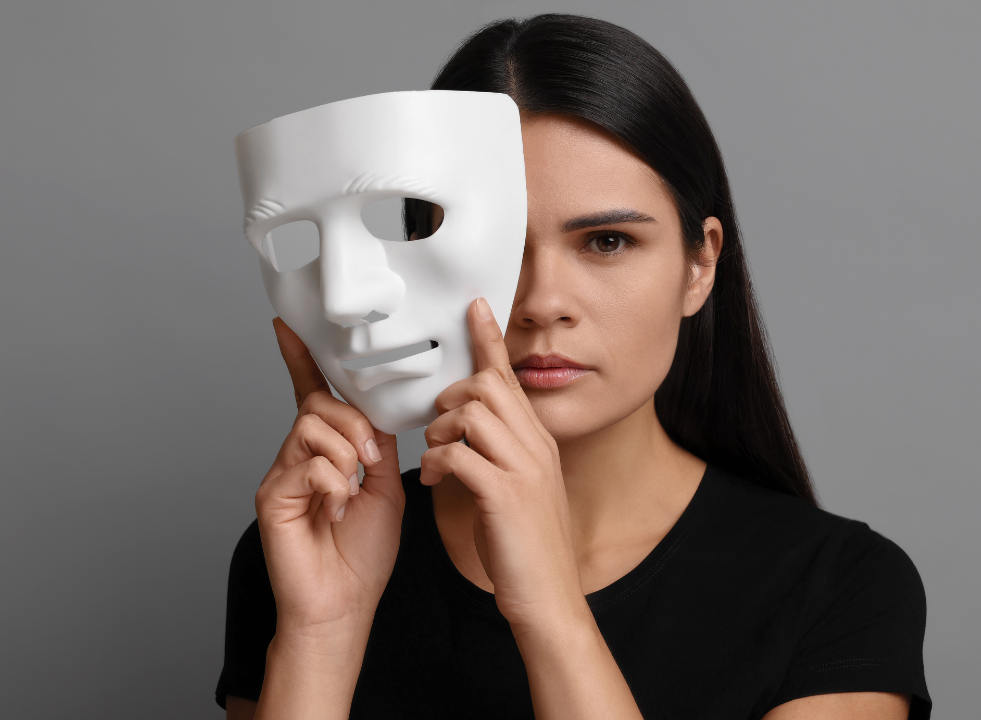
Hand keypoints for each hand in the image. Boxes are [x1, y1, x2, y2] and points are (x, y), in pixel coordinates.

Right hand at [255, 318, 405, 652]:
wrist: (343, 603)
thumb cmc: (362, 554)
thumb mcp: (388, 488)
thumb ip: (382, 446)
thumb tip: (379, 412)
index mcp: (327, 452)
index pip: (311, 394)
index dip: (300, 359)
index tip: (287, 325)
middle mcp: (299, 457)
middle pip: (320, 403)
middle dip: (354, 424)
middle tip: (374, 461)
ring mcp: (282, 474)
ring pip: (313, 426)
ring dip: (347, 452)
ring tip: (354, 487)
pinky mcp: (272, 495)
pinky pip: (307, 462)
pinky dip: (333, 482)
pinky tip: (336, 508)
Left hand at [421, 298, 585, 629]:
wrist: (548, 597)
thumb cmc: (525, 547)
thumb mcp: (518, 488)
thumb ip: (500, 453)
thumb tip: (465, 431)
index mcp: (538, 441)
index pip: (511, 377)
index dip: (489, 339)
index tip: (473, 306)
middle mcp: (535, 446)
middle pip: (485, 386)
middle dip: (449, 399)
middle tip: (437, 431)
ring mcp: (523, 467)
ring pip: (470, 413)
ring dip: (439, 432)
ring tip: (434, 460)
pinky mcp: (504, 493)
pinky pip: (457, 453)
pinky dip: (435, 462)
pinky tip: (433, 480)